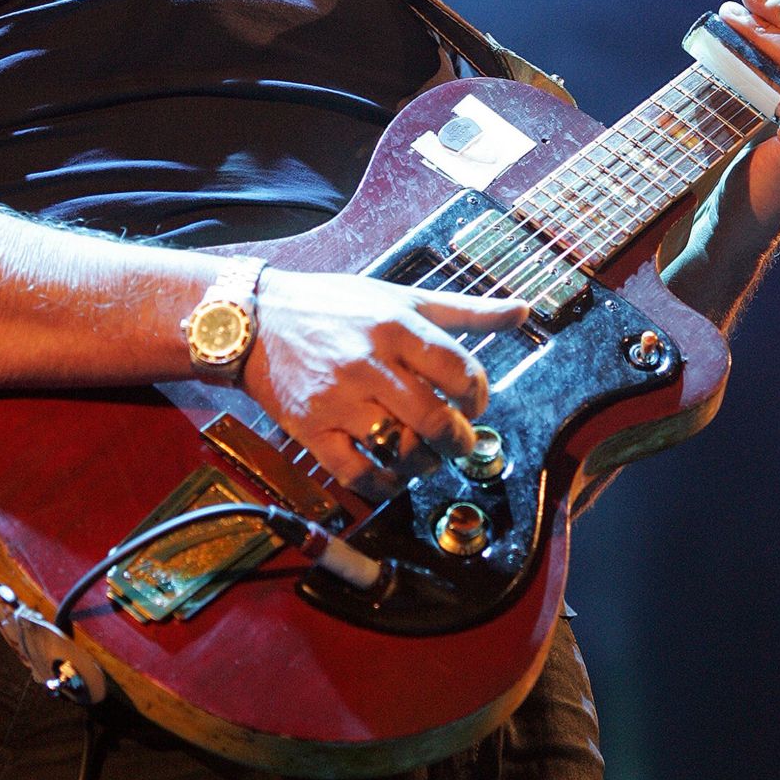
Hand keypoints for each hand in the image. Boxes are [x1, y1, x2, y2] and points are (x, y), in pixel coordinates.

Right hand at [241, 269, 526, 490]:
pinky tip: (393, 473)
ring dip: (426, 462)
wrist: (256, 318)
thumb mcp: (400, 296)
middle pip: (436, 418)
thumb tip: (523, 310)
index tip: (473, 401)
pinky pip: (358, 473)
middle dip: (460, 440)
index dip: (479, 394)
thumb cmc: (333, 305)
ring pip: (400, 449)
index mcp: (395, 325)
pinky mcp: (311, 429)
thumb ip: (464, 310)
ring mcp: (338, 399)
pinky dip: (385, 483)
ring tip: (427, 454)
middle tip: (459, 440)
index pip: (460, 370)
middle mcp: (369, 362)